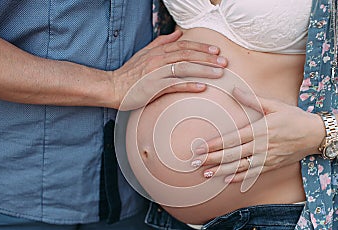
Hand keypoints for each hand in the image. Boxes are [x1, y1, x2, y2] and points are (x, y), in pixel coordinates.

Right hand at [108, 30, 227, 109]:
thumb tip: (178, 33)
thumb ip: (162, 42)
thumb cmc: (130, 73)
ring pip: (184, 68)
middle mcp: (159, 60)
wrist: (112, 87)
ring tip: (219, 73)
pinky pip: (174, 85)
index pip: (184, 46)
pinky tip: (202, 87)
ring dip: (204, 70)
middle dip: (208, 58)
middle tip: (224, 62)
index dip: (201, 47)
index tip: (216, 50)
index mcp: (158, 52)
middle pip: (188, 55)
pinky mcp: (154, 88)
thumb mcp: (144, 53)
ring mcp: (157, 74)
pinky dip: (189, 85)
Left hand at [192, 87, 323, 182]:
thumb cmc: (295, 118)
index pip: (232, 139)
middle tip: (195, 163)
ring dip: (222, 171)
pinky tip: (227, 181)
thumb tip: (234, 90)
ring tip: (206, 174)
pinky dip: (239, 178)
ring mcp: (266, 158)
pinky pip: (253, 174)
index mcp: (260, 130)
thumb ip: (253, 100)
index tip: (200, 148)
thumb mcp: (275, 106)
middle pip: (232, 155)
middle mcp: (261, 147)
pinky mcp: (271, 166)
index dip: (215, 145)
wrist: (316, 135)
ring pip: (240, 167)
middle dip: (212, 159)